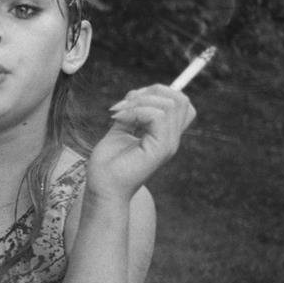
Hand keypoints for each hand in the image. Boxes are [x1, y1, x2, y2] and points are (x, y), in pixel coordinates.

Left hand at [88, 85, 194, 201]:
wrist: (102, 190)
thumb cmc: (107, 166)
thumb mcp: (119, 133)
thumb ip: (131, 115)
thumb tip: (135, 96)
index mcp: (164, 135)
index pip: (181, 105)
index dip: (160, 92)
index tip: (131, 99)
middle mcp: (171, 139)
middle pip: (180, 99)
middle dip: (150, 92)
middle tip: (123, 104)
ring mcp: (168, 144)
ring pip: (170, 104)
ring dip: (140, 101)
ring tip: (117, 113)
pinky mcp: (160, 149)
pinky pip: (158, 116)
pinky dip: (136, 111)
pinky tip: (118, 120)